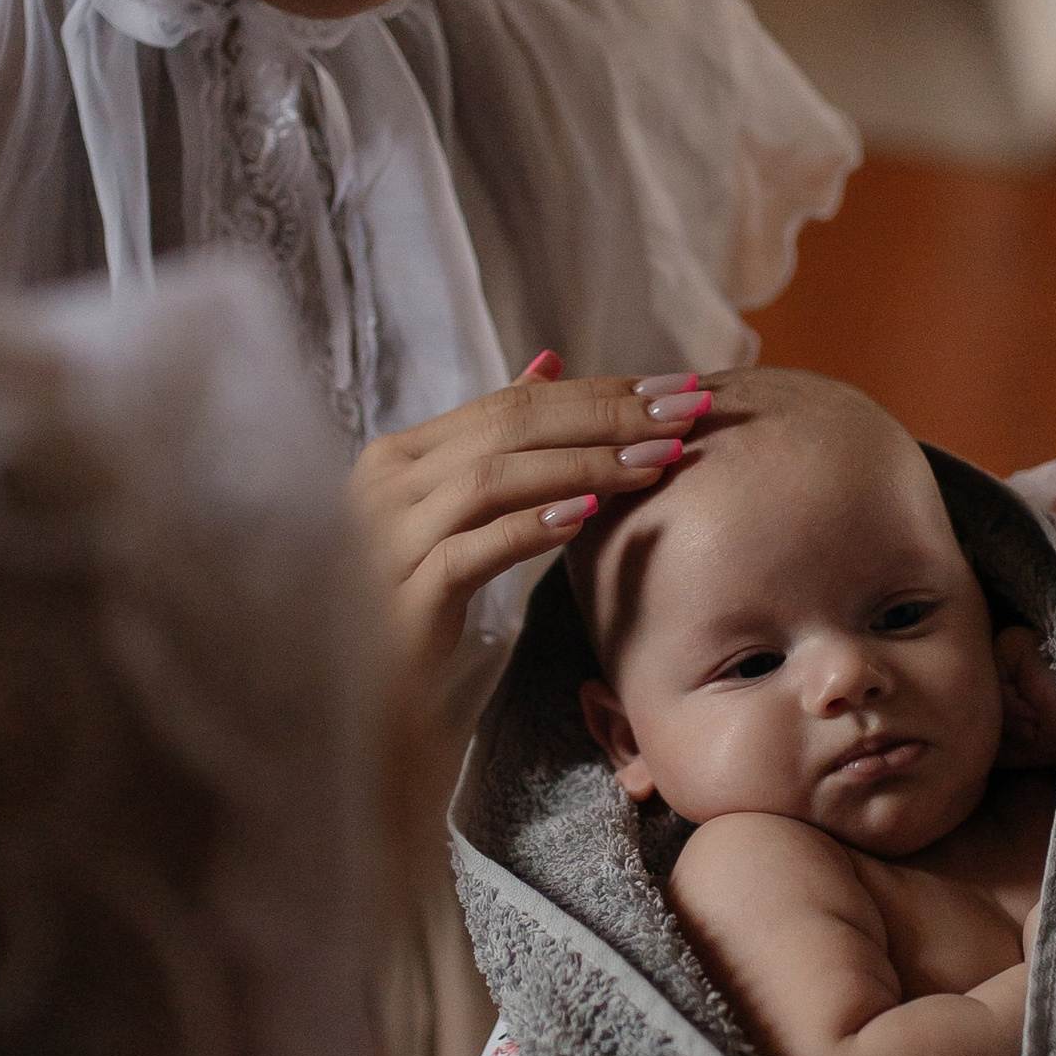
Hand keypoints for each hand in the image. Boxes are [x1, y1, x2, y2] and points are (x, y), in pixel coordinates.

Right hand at [352, 353, 710, 683]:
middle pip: (507, 430)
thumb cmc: (425, 593)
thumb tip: (550, 363)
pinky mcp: (402, 601)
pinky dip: (530, 528)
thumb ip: (495, 439)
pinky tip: (587, 517)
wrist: (372, 692)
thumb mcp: (460, 510)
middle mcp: (383, 487)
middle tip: (683, 415)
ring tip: (655, 462)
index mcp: (398, 456)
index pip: (507, 404)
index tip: (672, 390)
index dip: (594, 392)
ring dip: (583, 467)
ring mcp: (386, 542)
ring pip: (492, 482)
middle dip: (604, 418)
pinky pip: (469, 552)